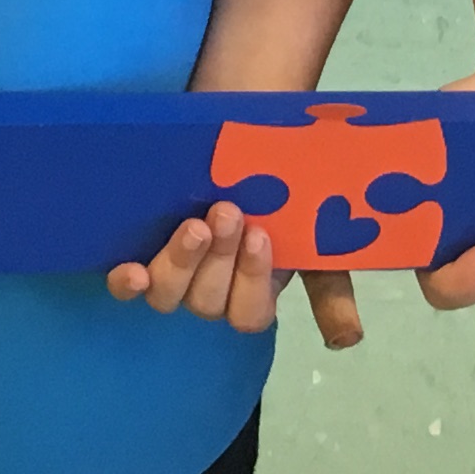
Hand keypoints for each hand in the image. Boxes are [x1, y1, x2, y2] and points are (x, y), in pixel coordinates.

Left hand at [107, 206, 363, 348]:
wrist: (248, 133)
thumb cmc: (286, 188)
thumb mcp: (317, 236)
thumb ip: (331, 288)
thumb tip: (346, 340)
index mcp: (253, 293)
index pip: (249, 313)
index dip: (252, 280)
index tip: (261, 233)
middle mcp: (211, 291)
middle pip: (207, 302)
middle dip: (219, 259)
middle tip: (228, 212)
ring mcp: (175, 273)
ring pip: (169, 296)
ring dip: (182, 263)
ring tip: (195, 223)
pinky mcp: (145, 251)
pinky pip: (129, 285)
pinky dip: (128, 284)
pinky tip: (132, 271)